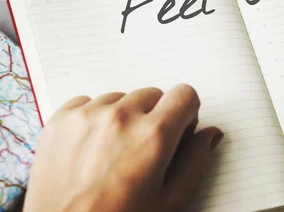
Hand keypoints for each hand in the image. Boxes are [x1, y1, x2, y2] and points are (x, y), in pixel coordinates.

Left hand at [24, 84, 222, 211]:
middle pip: (153, 94)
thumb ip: (196, 161)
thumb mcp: (170, 201)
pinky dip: (94, 118)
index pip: (185, 94)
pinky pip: (89, 102)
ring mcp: (88, 115)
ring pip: (121, 98)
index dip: (185, 113)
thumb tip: (210, 134)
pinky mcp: (61, 120)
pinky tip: (92, 148)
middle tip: (143, 150)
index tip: (177, 130)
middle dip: (155, 116)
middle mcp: (121, 117)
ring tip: (113, 153)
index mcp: (154, 136)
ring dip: (123, 117)